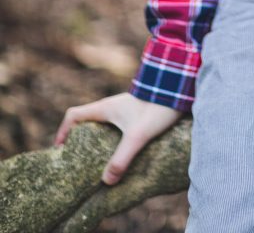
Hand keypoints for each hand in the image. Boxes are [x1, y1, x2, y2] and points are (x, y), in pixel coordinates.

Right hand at [54, 91, 181, 184]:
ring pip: (101, 124)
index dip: (63, 131)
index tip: (60, 149)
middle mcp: (111, 106)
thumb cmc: (157, 107)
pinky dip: (111, 140)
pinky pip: (115, 127)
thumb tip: (106, 180)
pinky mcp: (134, 113)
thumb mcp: (138, 136)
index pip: (74, 115)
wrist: (178, 88)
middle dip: (78, 140)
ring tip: (98, 162)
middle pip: (85, 121)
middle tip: (78, 161)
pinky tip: (120, 154)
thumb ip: (122, 158)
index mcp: (105, 108)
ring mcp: (123, 109)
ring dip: (95, 140)